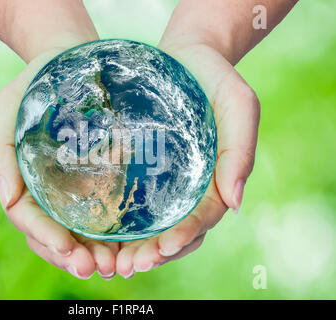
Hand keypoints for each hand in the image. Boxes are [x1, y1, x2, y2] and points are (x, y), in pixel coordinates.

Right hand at [0, 50, 118, 279]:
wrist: (70, 61)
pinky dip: (111, 235)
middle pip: (54, 234)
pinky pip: (102, 214)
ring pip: (78, 232)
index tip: (68, 251)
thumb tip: (7, 200)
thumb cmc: (36, 84)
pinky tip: (127, 246)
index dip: (47, 238)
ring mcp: (71, 188)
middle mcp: (46, 190)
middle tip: (97, 269)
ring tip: (115, 266)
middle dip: (72, 256)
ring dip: (94, 254)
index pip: (30, 218)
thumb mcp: (7, 108)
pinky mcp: (97, 180)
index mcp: (21, 179)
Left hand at [116, 43, 259, 277]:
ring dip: (135, 247)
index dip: (184, 236)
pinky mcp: (143, 168)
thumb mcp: (238, 106)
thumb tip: (235, 203)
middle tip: (129, 266)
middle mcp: (190, 186)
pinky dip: (120, 223)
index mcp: (215, 178)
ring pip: (152, 224)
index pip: (202, 217)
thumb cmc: (214, 79)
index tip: (163, 248)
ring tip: (111, 262)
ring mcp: (166, 179)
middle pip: (176, 230)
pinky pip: (132, 201)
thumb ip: (240, 151)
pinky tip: (99, 233)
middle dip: (155, 252)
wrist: (186, 56)